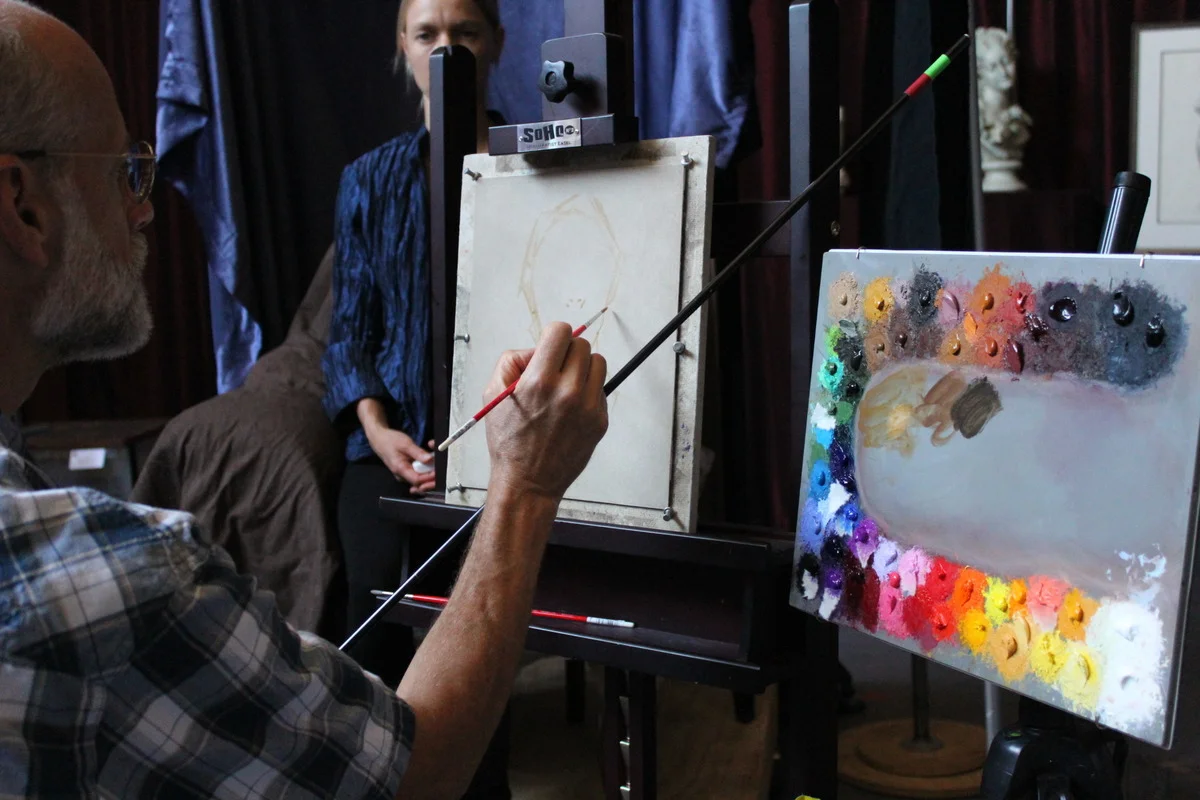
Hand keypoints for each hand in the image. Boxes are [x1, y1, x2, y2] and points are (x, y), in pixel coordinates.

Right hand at [368, 428, 436, 494]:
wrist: (379, 439)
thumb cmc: (390, 440)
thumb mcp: (405, 444)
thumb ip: (417, 453)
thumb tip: (430, 460)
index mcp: (400, 470)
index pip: (418, 480)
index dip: (429, 478)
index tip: (438, 471)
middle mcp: (403, 475)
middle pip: (421, 482)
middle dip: (432, 475)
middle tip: (440, 467)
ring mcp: (405, 474)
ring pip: (421, 477)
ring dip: (430, 470)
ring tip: (435, 457)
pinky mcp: (407, 470)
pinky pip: (419, 473)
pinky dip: (426, 467)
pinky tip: (430, 457)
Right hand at [484, 322, 608, 501]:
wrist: (528, 482)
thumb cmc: (509, 441)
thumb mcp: (493, 394)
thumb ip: (512, 360)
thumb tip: (537, 349)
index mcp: (539, 381)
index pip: (561, 331)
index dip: (553, 336)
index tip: (549, 347)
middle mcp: (567, 391)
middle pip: (582, 345)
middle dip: (567, 352)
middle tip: (555, 369)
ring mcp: (587, 407)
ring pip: (598, 363)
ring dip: (582, 368)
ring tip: (566, 385)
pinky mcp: (600, 421)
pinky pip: (600, 389)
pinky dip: (588, 391)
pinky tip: (571, 407)